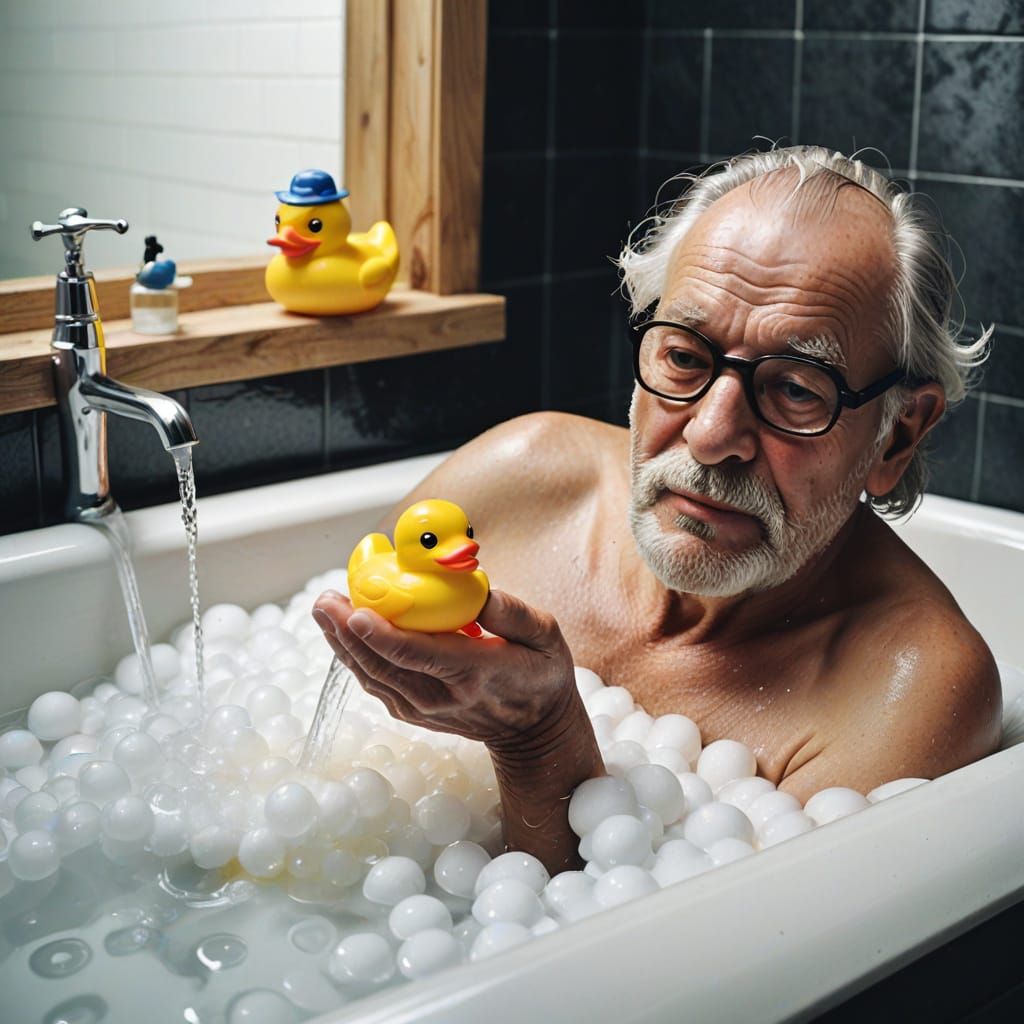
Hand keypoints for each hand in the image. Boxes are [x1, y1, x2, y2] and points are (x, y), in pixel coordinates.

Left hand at [311, 589, 578, 752]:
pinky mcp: (413, 712)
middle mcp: (442, 696)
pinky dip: (354, 657)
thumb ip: (516, 614)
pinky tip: (341, 631)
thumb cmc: (541, 673)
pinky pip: (376, 683)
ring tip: (323, 609)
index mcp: (475, 673)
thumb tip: (483, 593)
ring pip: (372, 676)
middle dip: (347, 632)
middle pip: (383, 665)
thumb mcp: (547, 637)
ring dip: (342, 643)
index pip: (420, 656)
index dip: (383, 635)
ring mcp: (424, 709)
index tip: (356, 611)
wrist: (534, 731)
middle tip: (325, 599)